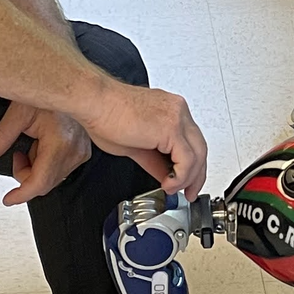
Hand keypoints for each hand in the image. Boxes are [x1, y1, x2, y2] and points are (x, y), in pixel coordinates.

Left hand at [0, 99, 93, 204]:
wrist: (73, 85)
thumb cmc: (51, 90)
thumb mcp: (19, 111)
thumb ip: (1, 137)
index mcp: (60, 143)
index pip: (39, 182)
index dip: (21, 194)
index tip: (9, 199)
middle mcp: (74, 152)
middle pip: (44, 183)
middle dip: (26, 174)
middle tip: (18, 154)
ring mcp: (81, 153)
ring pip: (52, 178)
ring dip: (36, 168)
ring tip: (33, 143)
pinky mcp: (83, 152)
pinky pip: (61, 169)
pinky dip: (46, 163)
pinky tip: (44, 144)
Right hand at [79, 82, 208, 195]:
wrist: (94, 102)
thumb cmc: (105, 115)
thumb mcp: (136, 145)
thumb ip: (155, 160)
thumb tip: (165, 176)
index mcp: (170, 111)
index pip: (192, 142)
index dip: (191, 166)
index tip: (183, 182)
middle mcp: (177, 111)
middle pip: (199, 148)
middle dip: (197, 175)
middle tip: (189, 192)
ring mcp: (177, 117)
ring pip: (198, 154)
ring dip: (189, 178)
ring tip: (174, 189)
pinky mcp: (171, 127)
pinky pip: (187, 159)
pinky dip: (181, 176)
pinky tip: (169, 184)